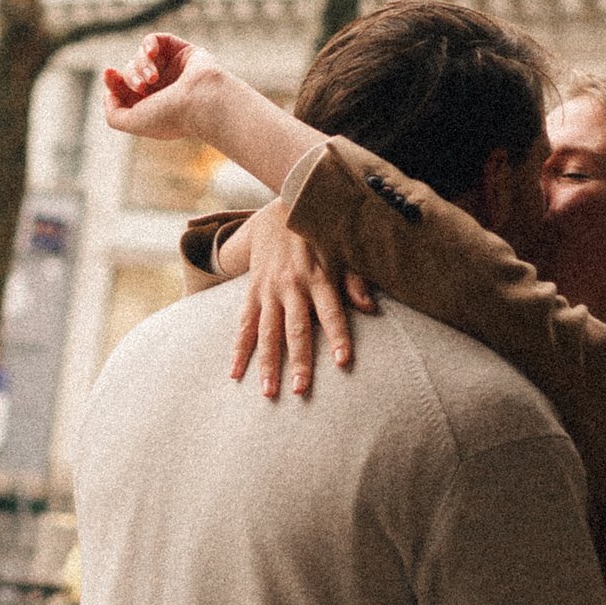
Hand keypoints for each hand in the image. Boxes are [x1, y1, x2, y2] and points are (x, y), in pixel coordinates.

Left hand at [101, 32, 223, 139]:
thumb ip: (113, 114)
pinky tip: (151, 52)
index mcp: (152, 107)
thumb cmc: (170, 115)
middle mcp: (162, 89)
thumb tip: (109, 95)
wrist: (202, 101)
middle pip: (130, 72)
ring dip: (141, 65)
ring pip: (141, 57)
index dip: (112, 80)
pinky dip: (149, 43)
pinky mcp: (182, 52)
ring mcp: (173, 70)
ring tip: (153, 77)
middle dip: (130, 76)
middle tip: (143, 86)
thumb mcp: (132, 122)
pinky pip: (157, 40)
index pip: (124, 89)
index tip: (109, 73)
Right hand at [224, 202, 376, 398]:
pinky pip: (244, 325)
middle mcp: (292, 285)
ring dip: (266, 363)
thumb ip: (354, 281)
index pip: (331, 311)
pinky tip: (235, 373)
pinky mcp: (252, 292)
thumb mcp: (342, 251)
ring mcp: (268, 290)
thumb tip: (370, 308)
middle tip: (300, 390)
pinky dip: (239, 350)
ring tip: (268, 392)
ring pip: (267, 332)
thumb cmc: (319, 236)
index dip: (338, 335)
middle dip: (298, 360)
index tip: (343, 361)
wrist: (279, 212)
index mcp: (318, 276)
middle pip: (296, 329)